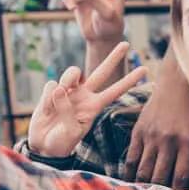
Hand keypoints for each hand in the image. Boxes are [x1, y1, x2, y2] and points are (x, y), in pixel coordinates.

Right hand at [28, 42, 145, 157]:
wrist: (43, 146)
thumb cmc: (61, 142)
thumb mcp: (71, 133)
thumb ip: (67, 112)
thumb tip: (61, 89)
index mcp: (94, 106)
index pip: (115, 91)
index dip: (129, 81)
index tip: (145, 70)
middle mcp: (84, 95)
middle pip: (101, 72)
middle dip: (114, 58)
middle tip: (126, 43)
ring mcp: (69, 91)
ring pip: (72, 72)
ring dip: (67, 79)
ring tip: (60, 95)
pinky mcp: (52, 91)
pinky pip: (51, 86)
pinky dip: (47, 98)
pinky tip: (47, 110)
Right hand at [124, 65, 188, 186]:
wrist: (178, 85)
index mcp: (188, 141)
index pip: (182, 176)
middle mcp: (169, 139)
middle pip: (161, 176)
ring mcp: (151, 135)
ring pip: (144, 171)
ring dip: (145, 187)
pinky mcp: (138, 131)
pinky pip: (131, 159)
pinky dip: (130, 174)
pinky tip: (131, 184)